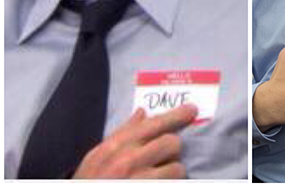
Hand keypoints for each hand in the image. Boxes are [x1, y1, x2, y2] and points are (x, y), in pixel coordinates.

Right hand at [73, 105, 196, 178]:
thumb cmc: (89, 182)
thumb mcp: (97, 155)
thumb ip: (123, 132)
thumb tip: (142, 112)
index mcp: (118, 146)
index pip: (155, 123)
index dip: (177, 115)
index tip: (192, 110)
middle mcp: (131, 161)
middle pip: (172, 142)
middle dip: (174, 149)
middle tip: (167, 156)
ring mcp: (142, 181)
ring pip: (177, 168)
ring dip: (174, 173)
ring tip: (161, 177)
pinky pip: (174, 184)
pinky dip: (172, 184)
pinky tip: (162, 182)